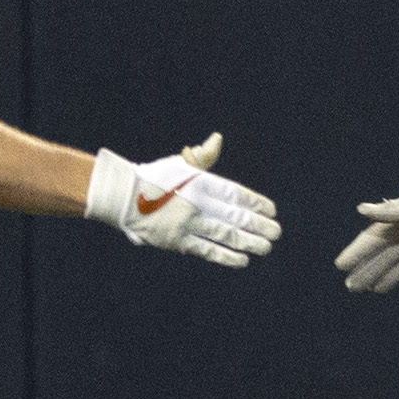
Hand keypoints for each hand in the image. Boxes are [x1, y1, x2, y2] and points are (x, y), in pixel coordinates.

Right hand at [86, 135, 280, 267]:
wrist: (121, 196)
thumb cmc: (153, 178)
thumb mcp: (179, 164)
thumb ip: (202, 157)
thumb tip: (218, 139)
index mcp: (200, 182)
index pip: (235, 193)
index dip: (255, 202)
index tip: (271, 210)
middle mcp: (197, 202)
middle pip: (235, 215)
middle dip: (258, 225)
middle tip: (276, 232)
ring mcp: (188, 223)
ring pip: (226, 234)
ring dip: (249, 242)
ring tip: (266, 247)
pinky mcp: (178, 240)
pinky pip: (207, 250)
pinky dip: (226, 256)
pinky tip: (243, 260)